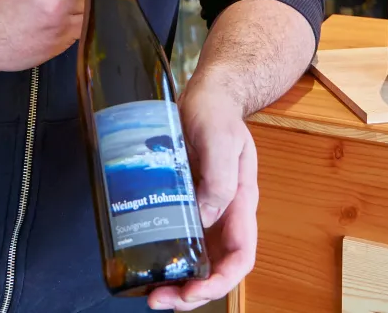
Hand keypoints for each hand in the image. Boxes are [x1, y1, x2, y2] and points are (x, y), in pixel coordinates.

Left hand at [148, 89, 258, 310]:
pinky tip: (146, 258)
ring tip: (150, 292)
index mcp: (241, 203)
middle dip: (192, 291)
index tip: (193, 290)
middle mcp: (225, 213)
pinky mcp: (185, 199)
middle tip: (160, 300)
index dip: (220, 282)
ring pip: (197, 257)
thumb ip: (219, 179)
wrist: (207, 95)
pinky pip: (179, 235)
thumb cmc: (217, 113)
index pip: (240, 257)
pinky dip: (166, 253)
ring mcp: (205, 208)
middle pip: (216, 267)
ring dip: (177, 279)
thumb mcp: (220, 140)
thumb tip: (205, 218)